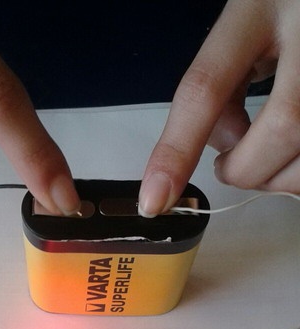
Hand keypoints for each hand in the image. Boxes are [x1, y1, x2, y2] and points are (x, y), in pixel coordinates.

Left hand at [139, 0, 299, 215]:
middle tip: (230, 166)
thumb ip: (221, 85)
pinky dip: (297, 171)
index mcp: (260, 6)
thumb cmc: (282, 9)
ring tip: (264, 157)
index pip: (206, 87)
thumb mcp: (243, 30)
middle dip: (248, 169)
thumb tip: (226, 149)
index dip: (177, 150)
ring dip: (279, 177)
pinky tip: (289, 151)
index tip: (154, 198)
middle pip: (282, 127)